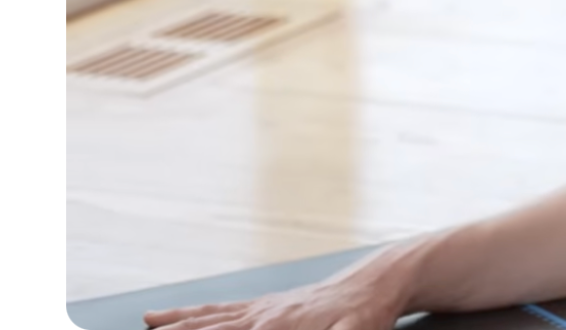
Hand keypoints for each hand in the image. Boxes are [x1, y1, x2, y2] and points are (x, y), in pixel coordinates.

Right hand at [142, 275, 409, 329]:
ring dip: (172, 325)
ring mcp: (261, 307)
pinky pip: (219, 310)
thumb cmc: (367, 312)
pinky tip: (171, 317)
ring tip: (145, 322)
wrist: (377, 282)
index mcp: (276, 327)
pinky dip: (190, 314)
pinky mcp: (265, 304)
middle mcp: (261, 315)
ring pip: (205, 319)